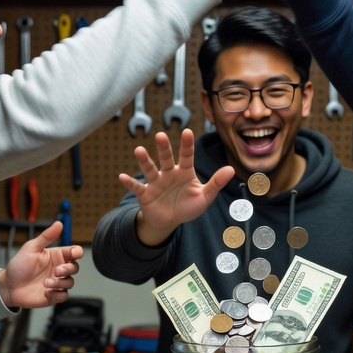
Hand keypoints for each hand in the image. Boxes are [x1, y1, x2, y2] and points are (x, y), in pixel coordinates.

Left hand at [0, 221, 81, 308]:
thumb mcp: (31, 248)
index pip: (74, 252)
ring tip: (46, 283)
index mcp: (55, 256)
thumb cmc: (19, 266)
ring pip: (70, 282)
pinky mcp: (53, 295)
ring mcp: (57, 282)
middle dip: (68, 269)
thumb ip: (46, 237)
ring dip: (60, 283)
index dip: (77, 252)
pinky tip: (46, 292)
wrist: (8, 286)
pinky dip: (58, 294)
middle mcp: (58, 269)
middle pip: (75, 268)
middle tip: (56, 271)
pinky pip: (64, 295)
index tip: (74, 254)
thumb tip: (59, 223)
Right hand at [120, 128, 234, 246]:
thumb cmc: (188, 207)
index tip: (187, 131)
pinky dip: (130, 182)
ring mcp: (156, 182)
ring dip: (144, 160)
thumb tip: (231, 169)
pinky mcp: (145, 193)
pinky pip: (137, 187)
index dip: (187, 145)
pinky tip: (122, 177)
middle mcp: (169, 173)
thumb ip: (216, 183)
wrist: (170, 221)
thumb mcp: (204, 197)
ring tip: (138, 150)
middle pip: (166, 158)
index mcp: (184, 172)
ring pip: (150, 169)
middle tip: (161, 135)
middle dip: (163, 148)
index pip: (186, 156)